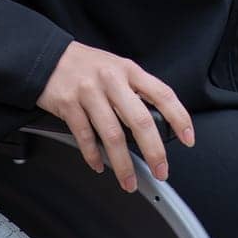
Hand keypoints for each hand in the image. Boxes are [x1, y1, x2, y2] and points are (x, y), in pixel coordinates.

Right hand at [36, 40, 195, 191]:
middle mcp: (111, 79)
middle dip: (154, 151)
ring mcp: (89, 91)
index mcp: (128, 70)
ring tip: (129, 181)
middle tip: (160, 170)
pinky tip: (100, 166)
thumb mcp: (116, 67)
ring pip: (112, 135)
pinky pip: (85, 137)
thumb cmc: (87, 65)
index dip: (179, 117)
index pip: (162, 93)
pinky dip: (94, 156)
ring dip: (123, 164)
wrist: (48, 57)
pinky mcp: (69, 104)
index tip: (188, 139)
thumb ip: (135, 90)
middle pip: (140, 120)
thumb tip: (157, 122)